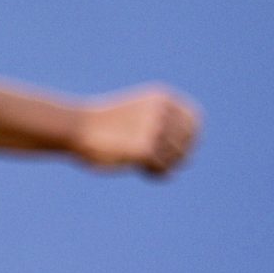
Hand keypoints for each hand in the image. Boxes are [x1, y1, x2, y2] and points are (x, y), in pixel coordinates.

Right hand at [74, 87, 200, 176]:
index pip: (195, 121)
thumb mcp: (140, 112)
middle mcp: (162, 111)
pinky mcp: (145, 148)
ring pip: (178, 158)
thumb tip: (189, 150)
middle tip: (155, 159)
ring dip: (164, 166)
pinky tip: (141, 170)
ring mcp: (154, 128)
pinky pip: (164, 170)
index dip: (189, 138)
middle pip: (188, 143)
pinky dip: (155, 174)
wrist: (78, 127)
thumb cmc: (107, 124)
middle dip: (175, 155)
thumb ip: (164, 122)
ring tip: (145, 164)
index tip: (173, 149)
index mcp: (163, 98)